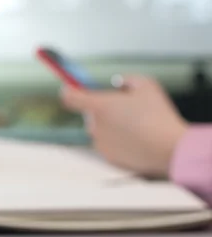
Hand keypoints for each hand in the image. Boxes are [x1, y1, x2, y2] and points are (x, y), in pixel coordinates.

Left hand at [61, 76, 187, 176]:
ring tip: (137, 126)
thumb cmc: (158, 115)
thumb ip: (128, 79)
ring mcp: (100, 143)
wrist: (168, 149)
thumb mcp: (147, 85)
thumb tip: (118, 82)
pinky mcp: (108, 157)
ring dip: (112, 126)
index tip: (70, 89)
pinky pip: (109, 145)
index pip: (70, 97)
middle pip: (91, 114)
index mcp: (99, 106)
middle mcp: (94, 126)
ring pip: (101, 130)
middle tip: (125, 108)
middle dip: (103, 110)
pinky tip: (138, 139)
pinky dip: (119, 141)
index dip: (69, 91)